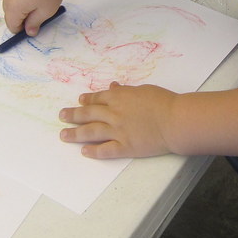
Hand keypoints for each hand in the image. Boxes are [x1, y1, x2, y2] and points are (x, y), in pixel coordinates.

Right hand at [0, 0, 68, 35]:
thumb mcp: (46, 11)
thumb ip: (34, 23)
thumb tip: (28, 32)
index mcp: (13, 7)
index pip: (12, 26)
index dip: (23, 29)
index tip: (35, 25)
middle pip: (10, 14)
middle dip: (21, 17)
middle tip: (39, 12)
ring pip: (11, 3)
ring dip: (21, 6)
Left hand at [59, 82, 177, 158]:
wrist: (175, 121)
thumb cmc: (164, 102)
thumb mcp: (144, 90)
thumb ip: (126, 90)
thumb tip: (114, 86)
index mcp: (119, 97)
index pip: (98, 98)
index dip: (87, 100)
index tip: (79, 101)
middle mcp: (114, 114)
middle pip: (88, 114)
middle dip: (73, 115)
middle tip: (61, 116)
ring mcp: (118, 131)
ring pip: (91, 132)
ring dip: (75, 134)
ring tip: (63, 136)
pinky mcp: (125, 147)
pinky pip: (105, 150)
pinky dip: (93, 151)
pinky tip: (84, 152)